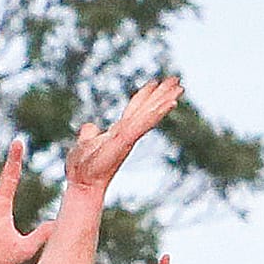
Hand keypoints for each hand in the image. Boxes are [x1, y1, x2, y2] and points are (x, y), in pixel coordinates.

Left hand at [63, 76, 182, 195]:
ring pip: (150, 113)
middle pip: (148, 108)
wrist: (83, 183)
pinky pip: (145, 122)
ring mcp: (129, 136)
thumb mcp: (85, 143)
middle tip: (177, 79)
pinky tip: (170, 103)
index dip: (145, 95)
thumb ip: (89, 134)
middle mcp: (128, 132)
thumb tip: (90, 127)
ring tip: (179, 87)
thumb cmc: (83, 168)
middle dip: (162, 93)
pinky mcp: (126, 139)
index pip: (135, 109)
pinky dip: (157, 112)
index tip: (156, 82)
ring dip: (165, 99)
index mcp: (119, 131)